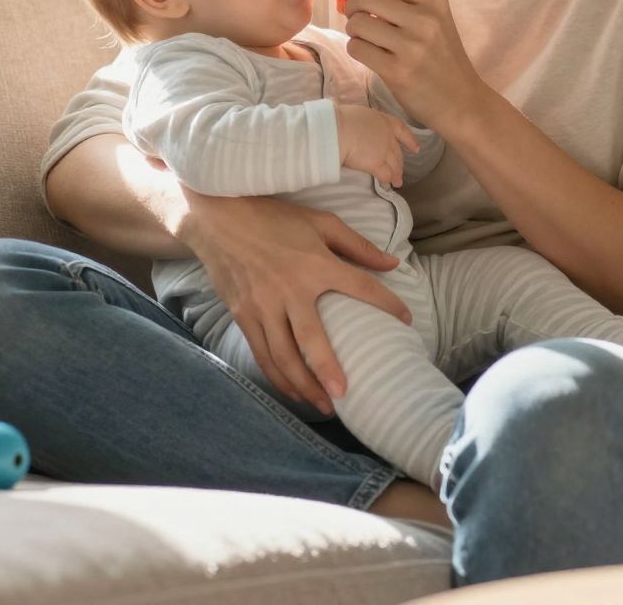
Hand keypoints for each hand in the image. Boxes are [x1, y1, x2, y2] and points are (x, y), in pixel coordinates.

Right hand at [181, 186, 411, 414]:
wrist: (216, 217)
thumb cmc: (273, 217)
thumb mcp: (319, 221)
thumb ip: (357, 245)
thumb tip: (393, 264)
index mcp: (314, 263)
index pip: (359, 287)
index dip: (386, 303)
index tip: (407, 320)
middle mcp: (288, 289)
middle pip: (311, 339)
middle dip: (328, 371)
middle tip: (345, 396)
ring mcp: (262, 306)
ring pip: (282, 355)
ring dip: (302, 384)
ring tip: (323, 405)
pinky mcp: (241, 315)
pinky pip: (261, 353)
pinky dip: (277, 377)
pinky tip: (293, 391)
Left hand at [333, 0, 493, 133]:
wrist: (462, 100)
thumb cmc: (442, 57)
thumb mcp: (434, 19)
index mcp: (434, 0)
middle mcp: (425, 19)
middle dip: (351, 5)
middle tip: (356, 17)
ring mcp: (412, 46)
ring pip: (357, 23)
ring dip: (353, 30)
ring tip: (367, 39)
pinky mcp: (398, 71)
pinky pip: (357, 48)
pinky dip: (356, 49)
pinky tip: (370, 55)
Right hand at [338, 103, 417, 186]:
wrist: (338, 130)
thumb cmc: (343, 118)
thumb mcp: (359, 114)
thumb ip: (366, 123)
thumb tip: (361, 127)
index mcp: (384, 121)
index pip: (402, 130)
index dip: (410, 140)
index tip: (416, 149)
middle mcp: (388, 137)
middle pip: (397, 152)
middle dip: (400, 163)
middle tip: (400, 171)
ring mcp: (384, 152)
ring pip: (394, 165)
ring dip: (396, 175)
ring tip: (397, 183)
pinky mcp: (376, 165)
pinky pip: (385, 175)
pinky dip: (387, 181)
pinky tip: (387, 185)